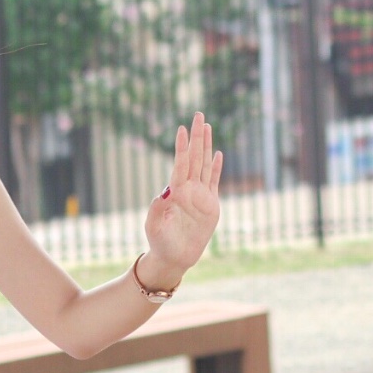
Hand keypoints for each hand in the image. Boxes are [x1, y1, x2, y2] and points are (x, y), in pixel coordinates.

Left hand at [141, 113, 222, 282]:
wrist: (174, 257)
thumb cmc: (160, 242)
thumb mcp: (154, 226)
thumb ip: (157, 210)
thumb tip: (164, 192)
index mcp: (175, 192)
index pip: (181, 163)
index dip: (182, 146)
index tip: (182, 128)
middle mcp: (189, 190)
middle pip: (194, 158)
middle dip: (196, 136)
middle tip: (198, 114)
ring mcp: (201, 196)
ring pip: (205, 165)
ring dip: (207, 146)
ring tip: (207, 127)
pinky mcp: (211, 205)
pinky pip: (215, 182)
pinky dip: (217, 168)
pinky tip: (219, 154)